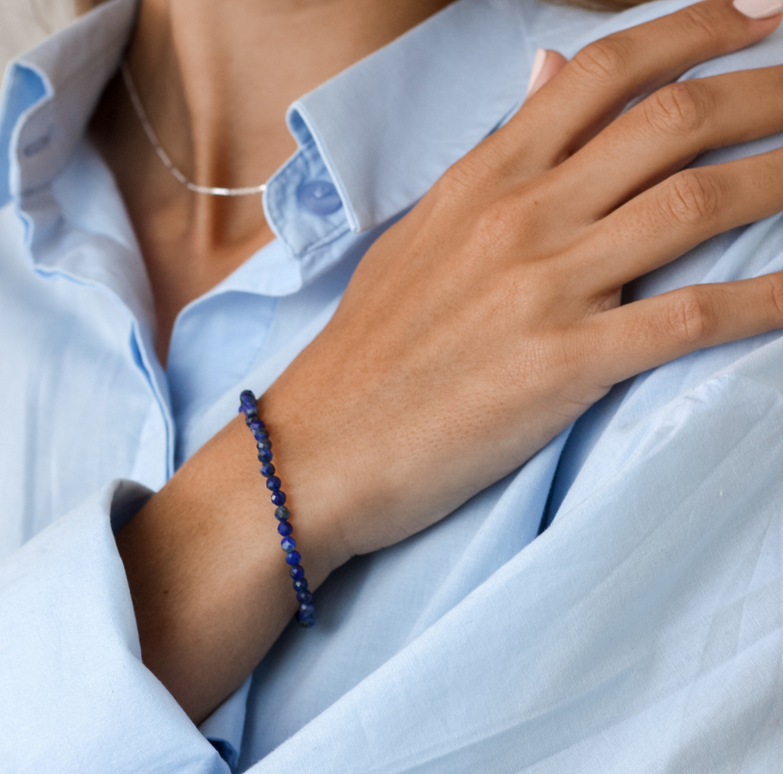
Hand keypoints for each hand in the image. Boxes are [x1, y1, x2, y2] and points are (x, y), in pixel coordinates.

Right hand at [263, 0, 782, 568]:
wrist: (317, 450)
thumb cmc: (366, 355)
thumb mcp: (417, 239)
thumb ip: (490, 161)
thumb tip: (544, 80)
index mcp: (482, 182)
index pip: (601, 72)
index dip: (695, 29)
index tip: (759, 18)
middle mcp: (519, 217)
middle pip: (674, 121)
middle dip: (772, 91)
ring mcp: (540, 289)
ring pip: (697, 203)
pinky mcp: (560, 366)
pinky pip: (688, 318)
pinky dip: (766, 301)